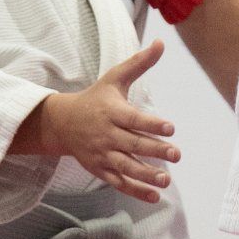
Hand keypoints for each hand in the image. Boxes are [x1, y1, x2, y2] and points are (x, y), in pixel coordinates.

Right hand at [29, 41, 178, 204]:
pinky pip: (119, 182)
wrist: (62, 123)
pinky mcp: (100, 169)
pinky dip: (136, 191)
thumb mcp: (115, 79)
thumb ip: (139, 64)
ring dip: (146, 175)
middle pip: (132, 144)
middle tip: (176, 155)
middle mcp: (107, 134)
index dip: (152, 124)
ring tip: (166, 180)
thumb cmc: (95, 99)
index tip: (171, 128)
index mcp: (112, 112)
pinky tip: (155, 196)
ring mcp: (103, 154)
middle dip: (154, 150)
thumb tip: (161, 43)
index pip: (134, 119)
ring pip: (126, 167)